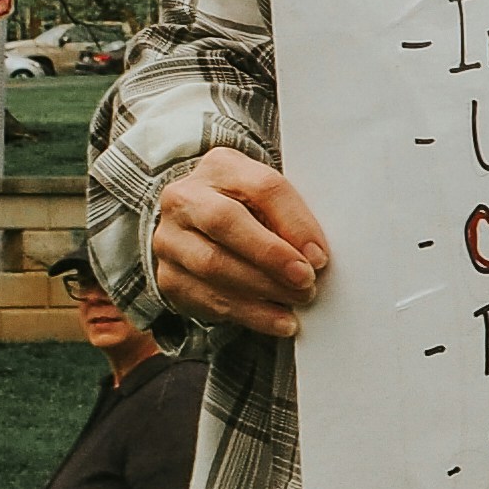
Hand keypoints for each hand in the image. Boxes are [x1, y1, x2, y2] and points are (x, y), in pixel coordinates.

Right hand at [154, 150, 330, 337]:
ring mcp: (170, 239)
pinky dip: (250, 313)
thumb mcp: (269, 201)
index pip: (262, 187)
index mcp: (220, 168)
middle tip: (305, 281)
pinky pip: (208, 298)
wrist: (198, 229)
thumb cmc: (247, 212)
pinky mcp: (169, 277)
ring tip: (297, 301)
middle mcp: (185, 198)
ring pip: (213, 264)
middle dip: (271, 255)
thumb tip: (314, 256)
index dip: (294, 223)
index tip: (319, 256)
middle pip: (226, 222)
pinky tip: (278, 320)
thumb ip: (290, 217)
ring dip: (263, 288)